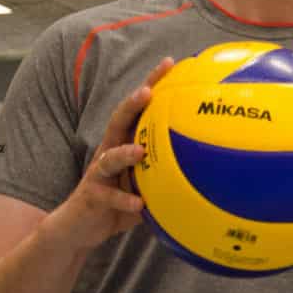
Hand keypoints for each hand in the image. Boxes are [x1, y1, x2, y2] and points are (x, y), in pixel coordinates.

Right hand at [44, 57, 173, 252]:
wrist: (80, 228)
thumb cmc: (118, 203)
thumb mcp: (145, 184)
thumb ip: (168, 173)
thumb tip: (212, 168)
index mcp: (124, 144)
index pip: (139, 110)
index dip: (152, 85)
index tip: (170, 64)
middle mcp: (109, 152)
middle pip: (119, 120)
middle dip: (133, 103)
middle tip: (148, 90)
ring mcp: (98, 174)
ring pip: (108, 157)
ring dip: (124, 152)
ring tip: (140, 150)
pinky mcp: (92, 196)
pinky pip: (109, 197)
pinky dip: (124, 200)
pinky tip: (139, 204)